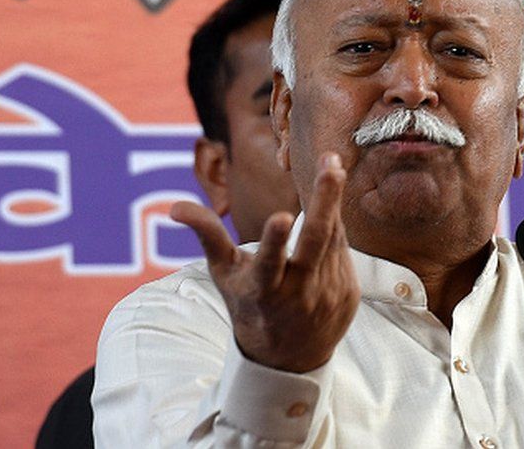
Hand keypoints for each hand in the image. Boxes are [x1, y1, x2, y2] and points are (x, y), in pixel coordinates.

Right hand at [170, 152, 359, 372]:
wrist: (289, 358)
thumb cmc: (250, 305)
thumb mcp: (225, 275)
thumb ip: (207, 236)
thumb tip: (175, 207)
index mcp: (263, 290)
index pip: (268, 264)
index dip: (273, 241)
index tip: (281, 215)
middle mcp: (298, 293)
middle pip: (315, 242)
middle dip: (325, 200)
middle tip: (331, 166)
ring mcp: (327, 294)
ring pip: (333, 238)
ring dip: (332, 201)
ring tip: (331, 167)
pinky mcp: (348, 293)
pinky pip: (344, 250)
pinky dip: (336, 227)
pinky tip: (330, 209)